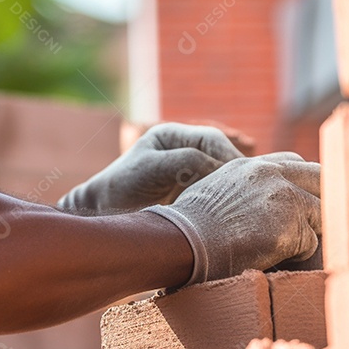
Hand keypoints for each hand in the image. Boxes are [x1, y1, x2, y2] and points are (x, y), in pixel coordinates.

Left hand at [58, 122, 244, 212]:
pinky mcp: (188, 192)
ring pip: (219, 175)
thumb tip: (221, 168)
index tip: (238, 176)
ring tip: (240, 202)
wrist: (101, 213)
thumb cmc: (120, 186)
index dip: (227, 155)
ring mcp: (186, 172)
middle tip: (247, 191)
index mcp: (172, 135)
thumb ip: (185, 161)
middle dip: (234, 172)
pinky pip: (212, 192)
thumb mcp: (152, 168)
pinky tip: (227, 211)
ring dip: (229, 187)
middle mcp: (182, 150)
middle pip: (220, 156)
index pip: (211, 139)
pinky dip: (220, 199)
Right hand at [145, 152, 320, 284]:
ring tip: (281, 247)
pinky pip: (312, 244)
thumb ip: (240, 188)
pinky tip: (272, 258)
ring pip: (321, 214)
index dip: (304, 183)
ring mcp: (285, 197)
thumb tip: (251, 203)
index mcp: (253, 165)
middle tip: (316, 224)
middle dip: (322, 201)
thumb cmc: (191, 227)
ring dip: (308, 232)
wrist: (183, 242)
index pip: (295, 163)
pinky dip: (298, 255)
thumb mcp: (213, 191)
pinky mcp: (293, 226)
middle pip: (321, 178)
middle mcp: (272, 174)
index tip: (304, 201)